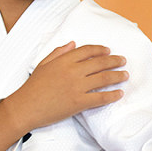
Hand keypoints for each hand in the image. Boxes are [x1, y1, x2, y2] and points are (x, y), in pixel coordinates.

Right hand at [9, 42, 127, 132]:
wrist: (25, 107)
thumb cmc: (33, 87)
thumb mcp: (44, 64)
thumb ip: (59, 52)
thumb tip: (73, 43)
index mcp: (64, 61)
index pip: (87, 51)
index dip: (100, 50)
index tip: (109, 51)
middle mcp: (73, 71)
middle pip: (100, 63)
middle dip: (114, 61)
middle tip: (123, 61)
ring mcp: (77, 87)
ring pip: (103, 78)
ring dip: (117, 76)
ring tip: (125, 75)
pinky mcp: (79, 102)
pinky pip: (100, 98)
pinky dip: (112, 95)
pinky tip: (119, 94)